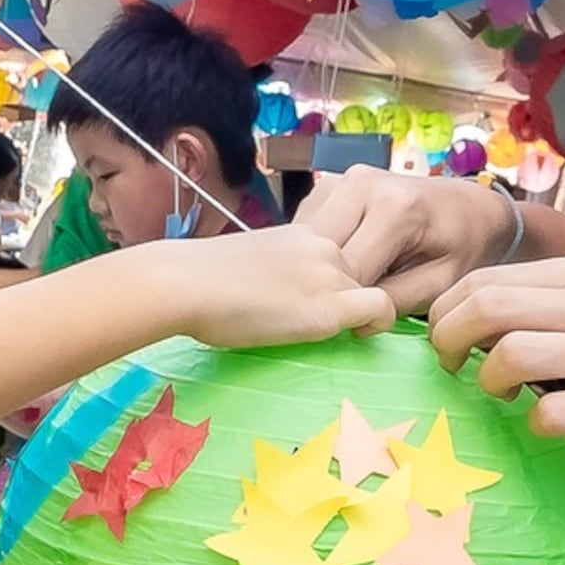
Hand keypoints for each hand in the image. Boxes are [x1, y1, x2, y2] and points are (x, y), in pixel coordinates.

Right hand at [141, 225, 394, 350]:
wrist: (184, 282)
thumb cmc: (201, 278)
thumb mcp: (253, 259)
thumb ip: (281, 266)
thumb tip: (281, 287)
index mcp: (305, 230)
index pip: (351, 246)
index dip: (351, 274)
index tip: (338, 297)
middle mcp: (324, 244)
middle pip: (368, 266)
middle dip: (362, 290)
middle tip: (348, 318)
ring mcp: (328, 273)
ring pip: (376, 285)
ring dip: (366, 308)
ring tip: (349, 330)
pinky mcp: (327, 307)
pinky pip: (381, 308)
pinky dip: (380, 322)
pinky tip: (360, 334)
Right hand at [294, 167, 514, 315]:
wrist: (469, 206)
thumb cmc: (462, 246)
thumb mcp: (442, 283)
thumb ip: (397, 302)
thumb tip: (354, 320)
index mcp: (392, 208)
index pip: (347, 272)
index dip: (351, 303)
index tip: (364, 316)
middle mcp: (360, 183)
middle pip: (317, 252)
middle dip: (331, 282)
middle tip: (354, 300)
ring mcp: (340, 179)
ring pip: (306, 240)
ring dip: (320, 265)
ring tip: (354, 277)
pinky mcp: (328, 184)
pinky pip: (307, 229)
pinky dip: (318, 250)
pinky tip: (345, 258)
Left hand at [431, 257, 564, 467]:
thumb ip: (543, 306)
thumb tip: (466, 323)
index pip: (484, 280)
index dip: (445, 312)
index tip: (444, 341)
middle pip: (486, 307)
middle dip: (448, 340)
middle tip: (450, 366)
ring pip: (511, 355)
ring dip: (488, 381)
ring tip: (498, 393)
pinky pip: (550, 413)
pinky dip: (533, 422)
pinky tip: (544, 423)